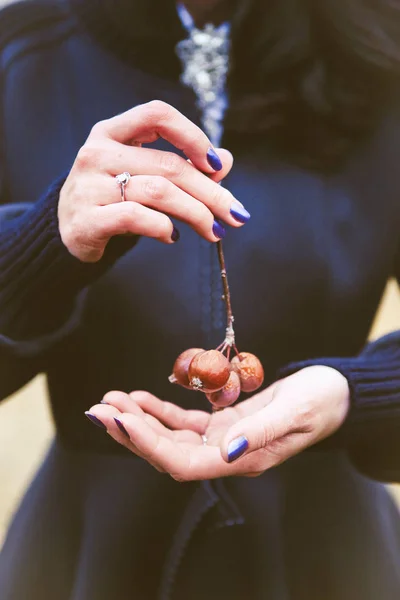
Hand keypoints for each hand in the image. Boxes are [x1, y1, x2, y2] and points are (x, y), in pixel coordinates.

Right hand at [59, 100, 249, 262]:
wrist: (70, 231)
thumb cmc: (114, 198)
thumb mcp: (145, 175)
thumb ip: (184, 166)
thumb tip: (226, 161)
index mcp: (111, 132)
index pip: (157, 115)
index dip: (192, 135)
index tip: (217, 165)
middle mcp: (96, 152)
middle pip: (168, 165)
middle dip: (210, 192)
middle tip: (234, 214)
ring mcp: (88, 185)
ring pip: (158, 192)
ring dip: (195, 213)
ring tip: (213, 230)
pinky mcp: (86, 219)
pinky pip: (136, 217)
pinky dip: (163, 227)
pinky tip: (171, 236)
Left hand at [86, 366, 349, 479]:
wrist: (334, 393)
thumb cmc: (319, 402)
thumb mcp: (295, 412)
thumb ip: (260, 432)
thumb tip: (226, 450)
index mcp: (242, 459)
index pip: (182, 461)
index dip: (148, 444)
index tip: (121, 420)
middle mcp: (226, 455)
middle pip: (167, 452)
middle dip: (131, 431)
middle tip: (100, 407)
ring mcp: (223, 439)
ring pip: (170, 436)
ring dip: (139, 419)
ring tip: (111, 399)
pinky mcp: (224, 423)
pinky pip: (184, 421)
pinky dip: (159, 410)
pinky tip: (140, 398)